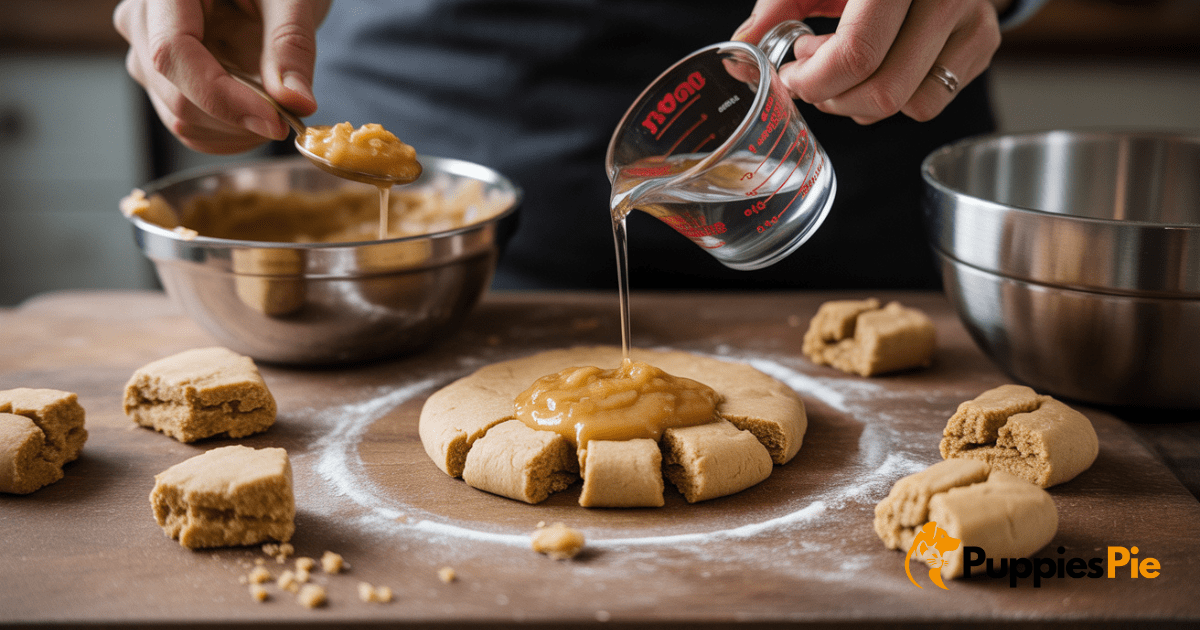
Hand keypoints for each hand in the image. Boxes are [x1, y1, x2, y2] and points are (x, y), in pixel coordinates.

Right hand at [114, 0, 330, 153]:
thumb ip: (291, 45)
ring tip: (278, 105)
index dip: (223, 97)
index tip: (276, 121)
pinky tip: (261, 116)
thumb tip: (296, 102)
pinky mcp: (162, 85)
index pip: (172, 53)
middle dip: (241, 119)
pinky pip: (190, 129)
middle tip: (292, 113)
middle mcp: (142, 24)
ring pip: (183, 121)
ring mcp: (147, 58)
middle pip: (178, 96)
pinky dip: (233, 136)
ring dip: (239, 131)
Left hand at [733, 0, 1010, 123]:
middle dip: (834, 99)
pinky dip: (897, 96)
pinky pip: (934, 98)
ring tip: (844, 71)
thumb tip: (740, 55)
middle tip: (812, 79)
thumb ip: (777, 9)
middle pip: (885, 89)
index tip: (791, 76)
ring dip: (864, 105)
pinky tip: (879, 67)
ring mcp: (972, 18)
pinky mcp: (984, 40)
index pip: (857, 54)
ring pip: (913, 103)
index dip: (814, 80)